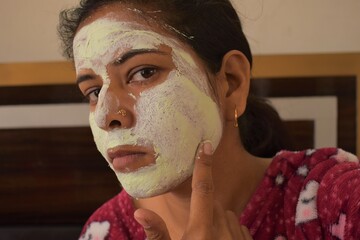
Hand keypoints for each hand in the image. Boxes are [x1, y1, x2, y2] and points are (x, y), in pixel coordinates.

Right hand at [134, 141, 252, 238]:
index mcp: (201, 229)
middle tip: (195, 227)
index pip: (202, 188)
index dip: (203, 165)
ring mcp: (238, 236)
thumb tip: (141, 211)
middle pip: (213, 202)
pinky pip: (237, 227)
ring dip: (216, 220)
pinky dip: (228, 230)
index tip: (205, 145)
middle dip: (203, 206)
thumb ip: (157, 234)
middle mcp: (223, 228)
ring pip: (226, 214)